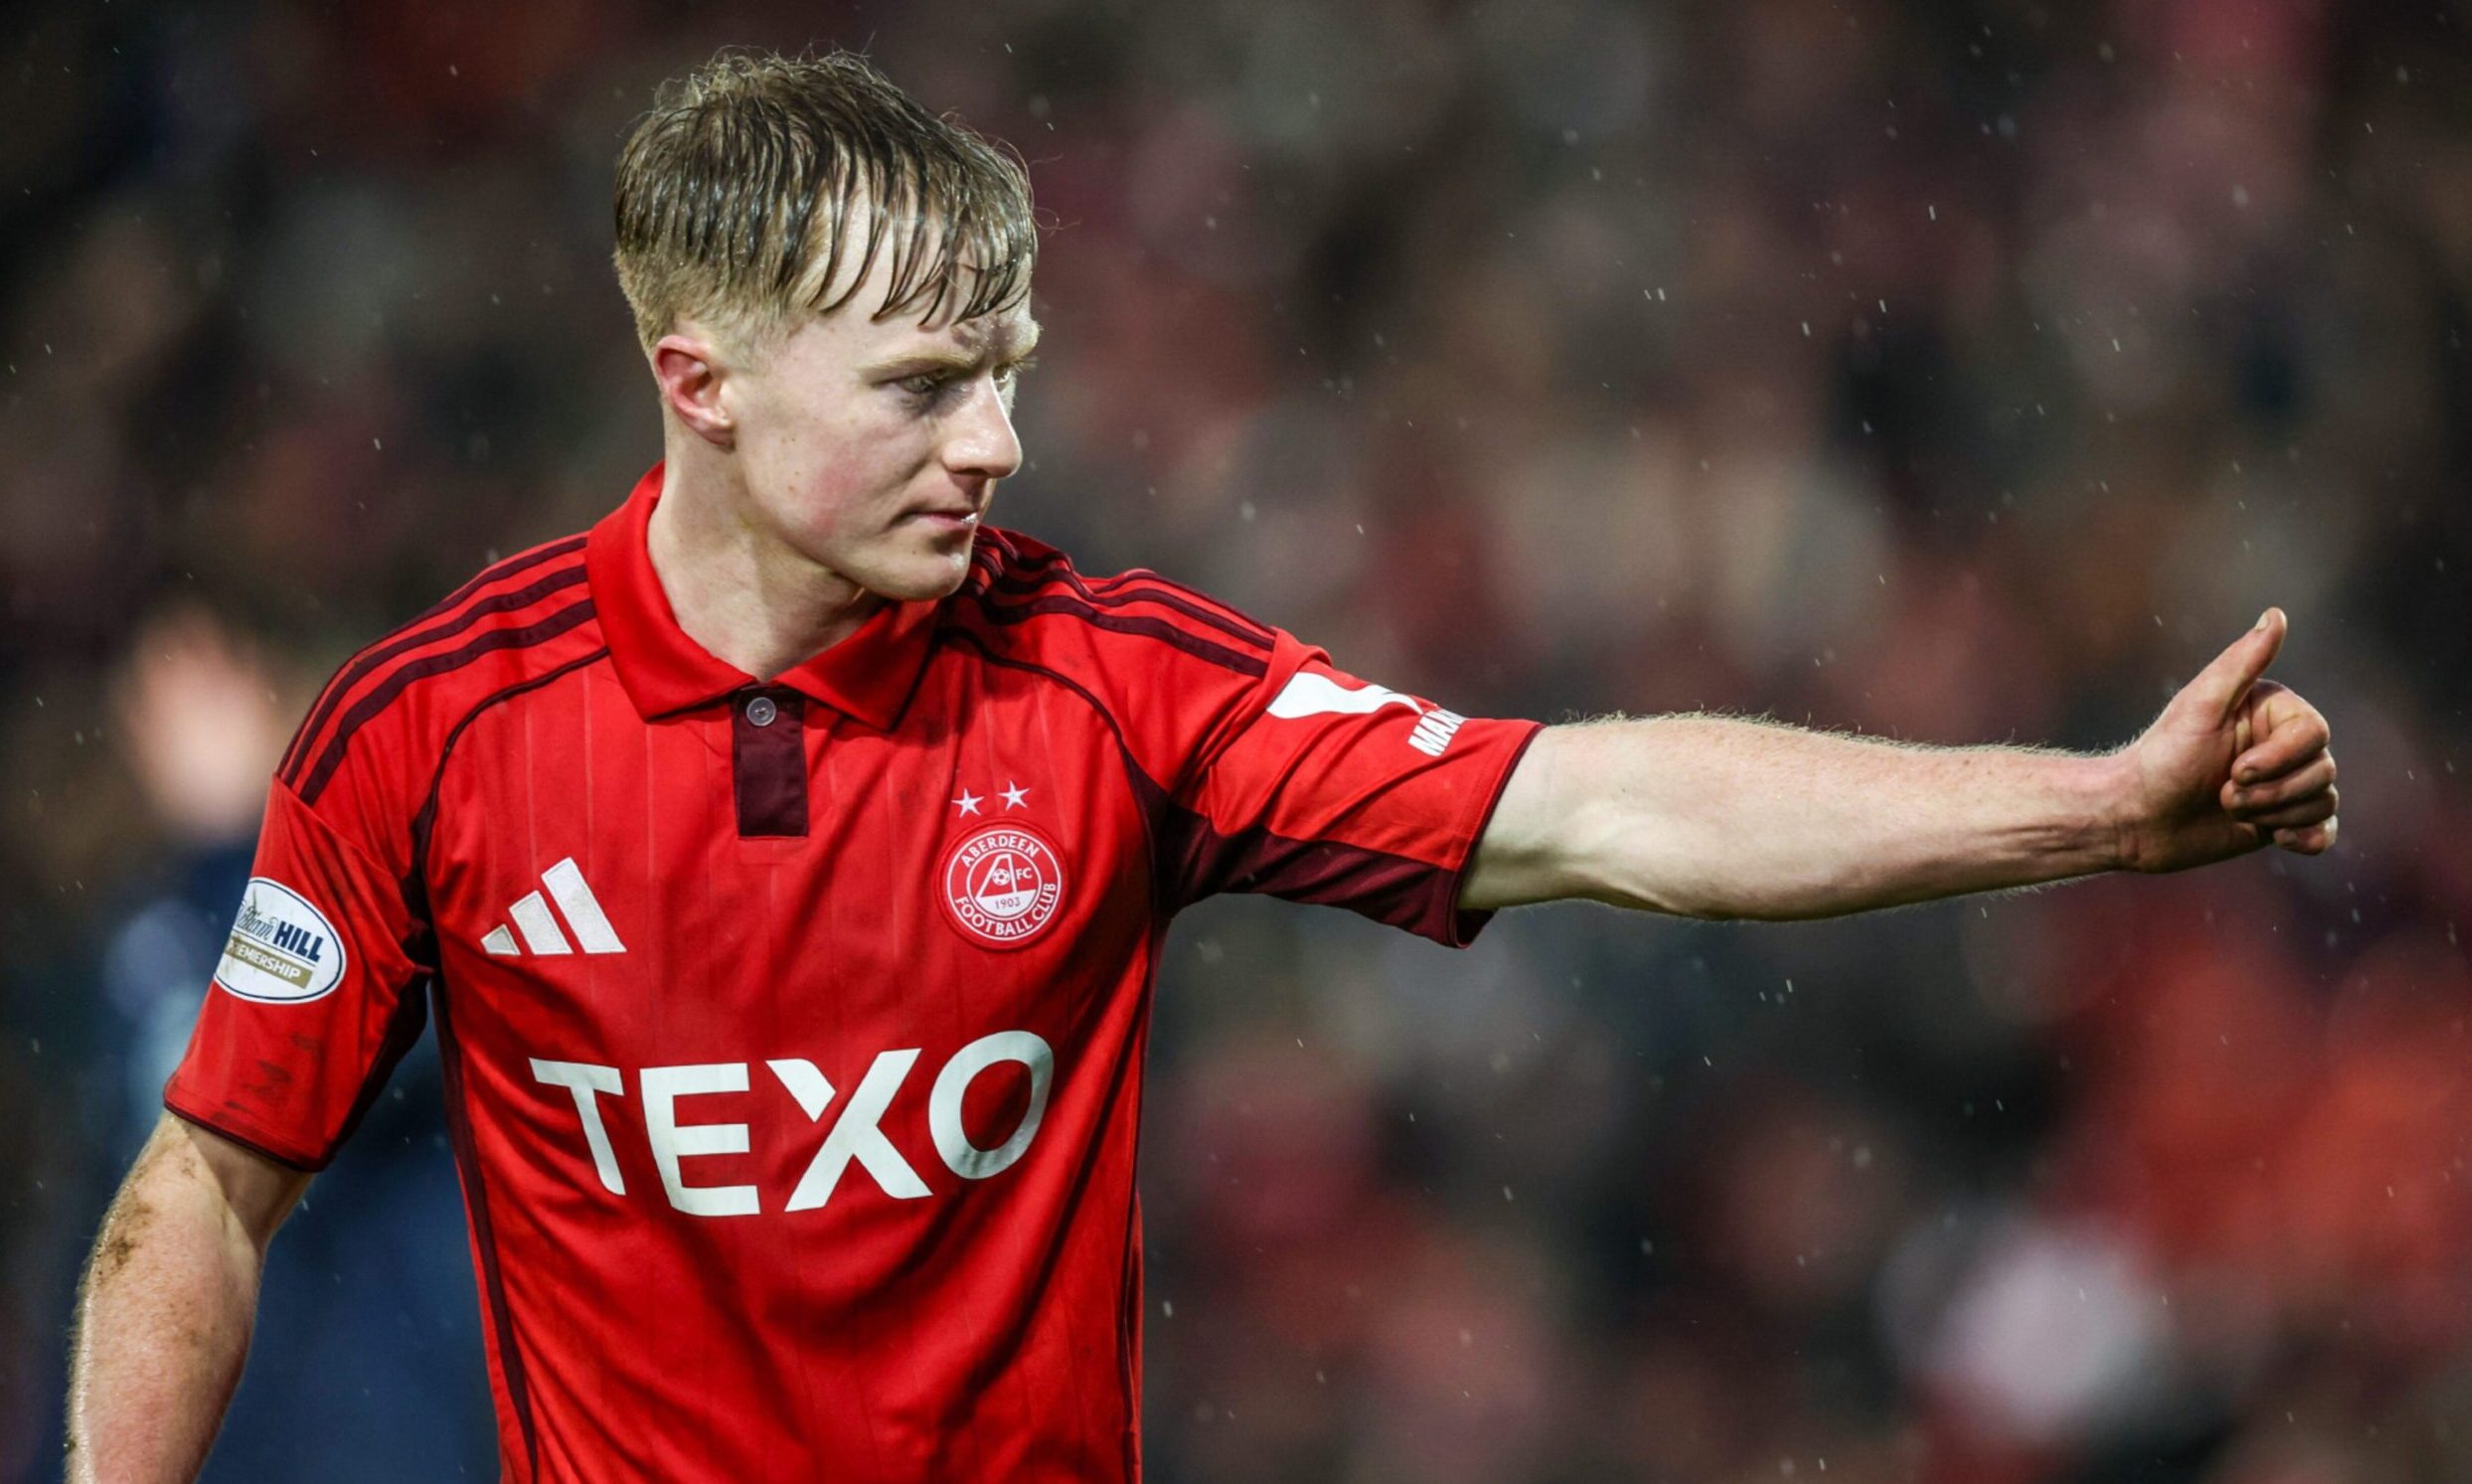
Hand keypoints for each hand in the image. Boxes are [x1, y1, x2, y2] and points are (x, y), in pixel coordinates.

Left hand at [2110, 608, 2337, 872]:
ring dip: (2276, 813)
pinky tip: (2277, 839)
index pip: (2316, 734)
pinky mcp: (2280, 821)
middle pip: (2323, 770)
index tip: (2236, 770)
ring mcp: (2284, 784)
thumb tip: (2276, 615)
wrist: (2135, 818)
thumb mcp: (2200, 706)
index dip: (2281, 759)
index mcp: (2272, 713)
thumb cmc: (2161, 758)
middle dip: (2273, 792)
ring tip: (2230, 811)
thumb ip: (2241, 662)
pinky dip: (2307, 839)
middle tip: (2223, 795)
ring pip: (2323, 800)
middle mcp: (2283, 745)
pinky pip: (2323, 832)